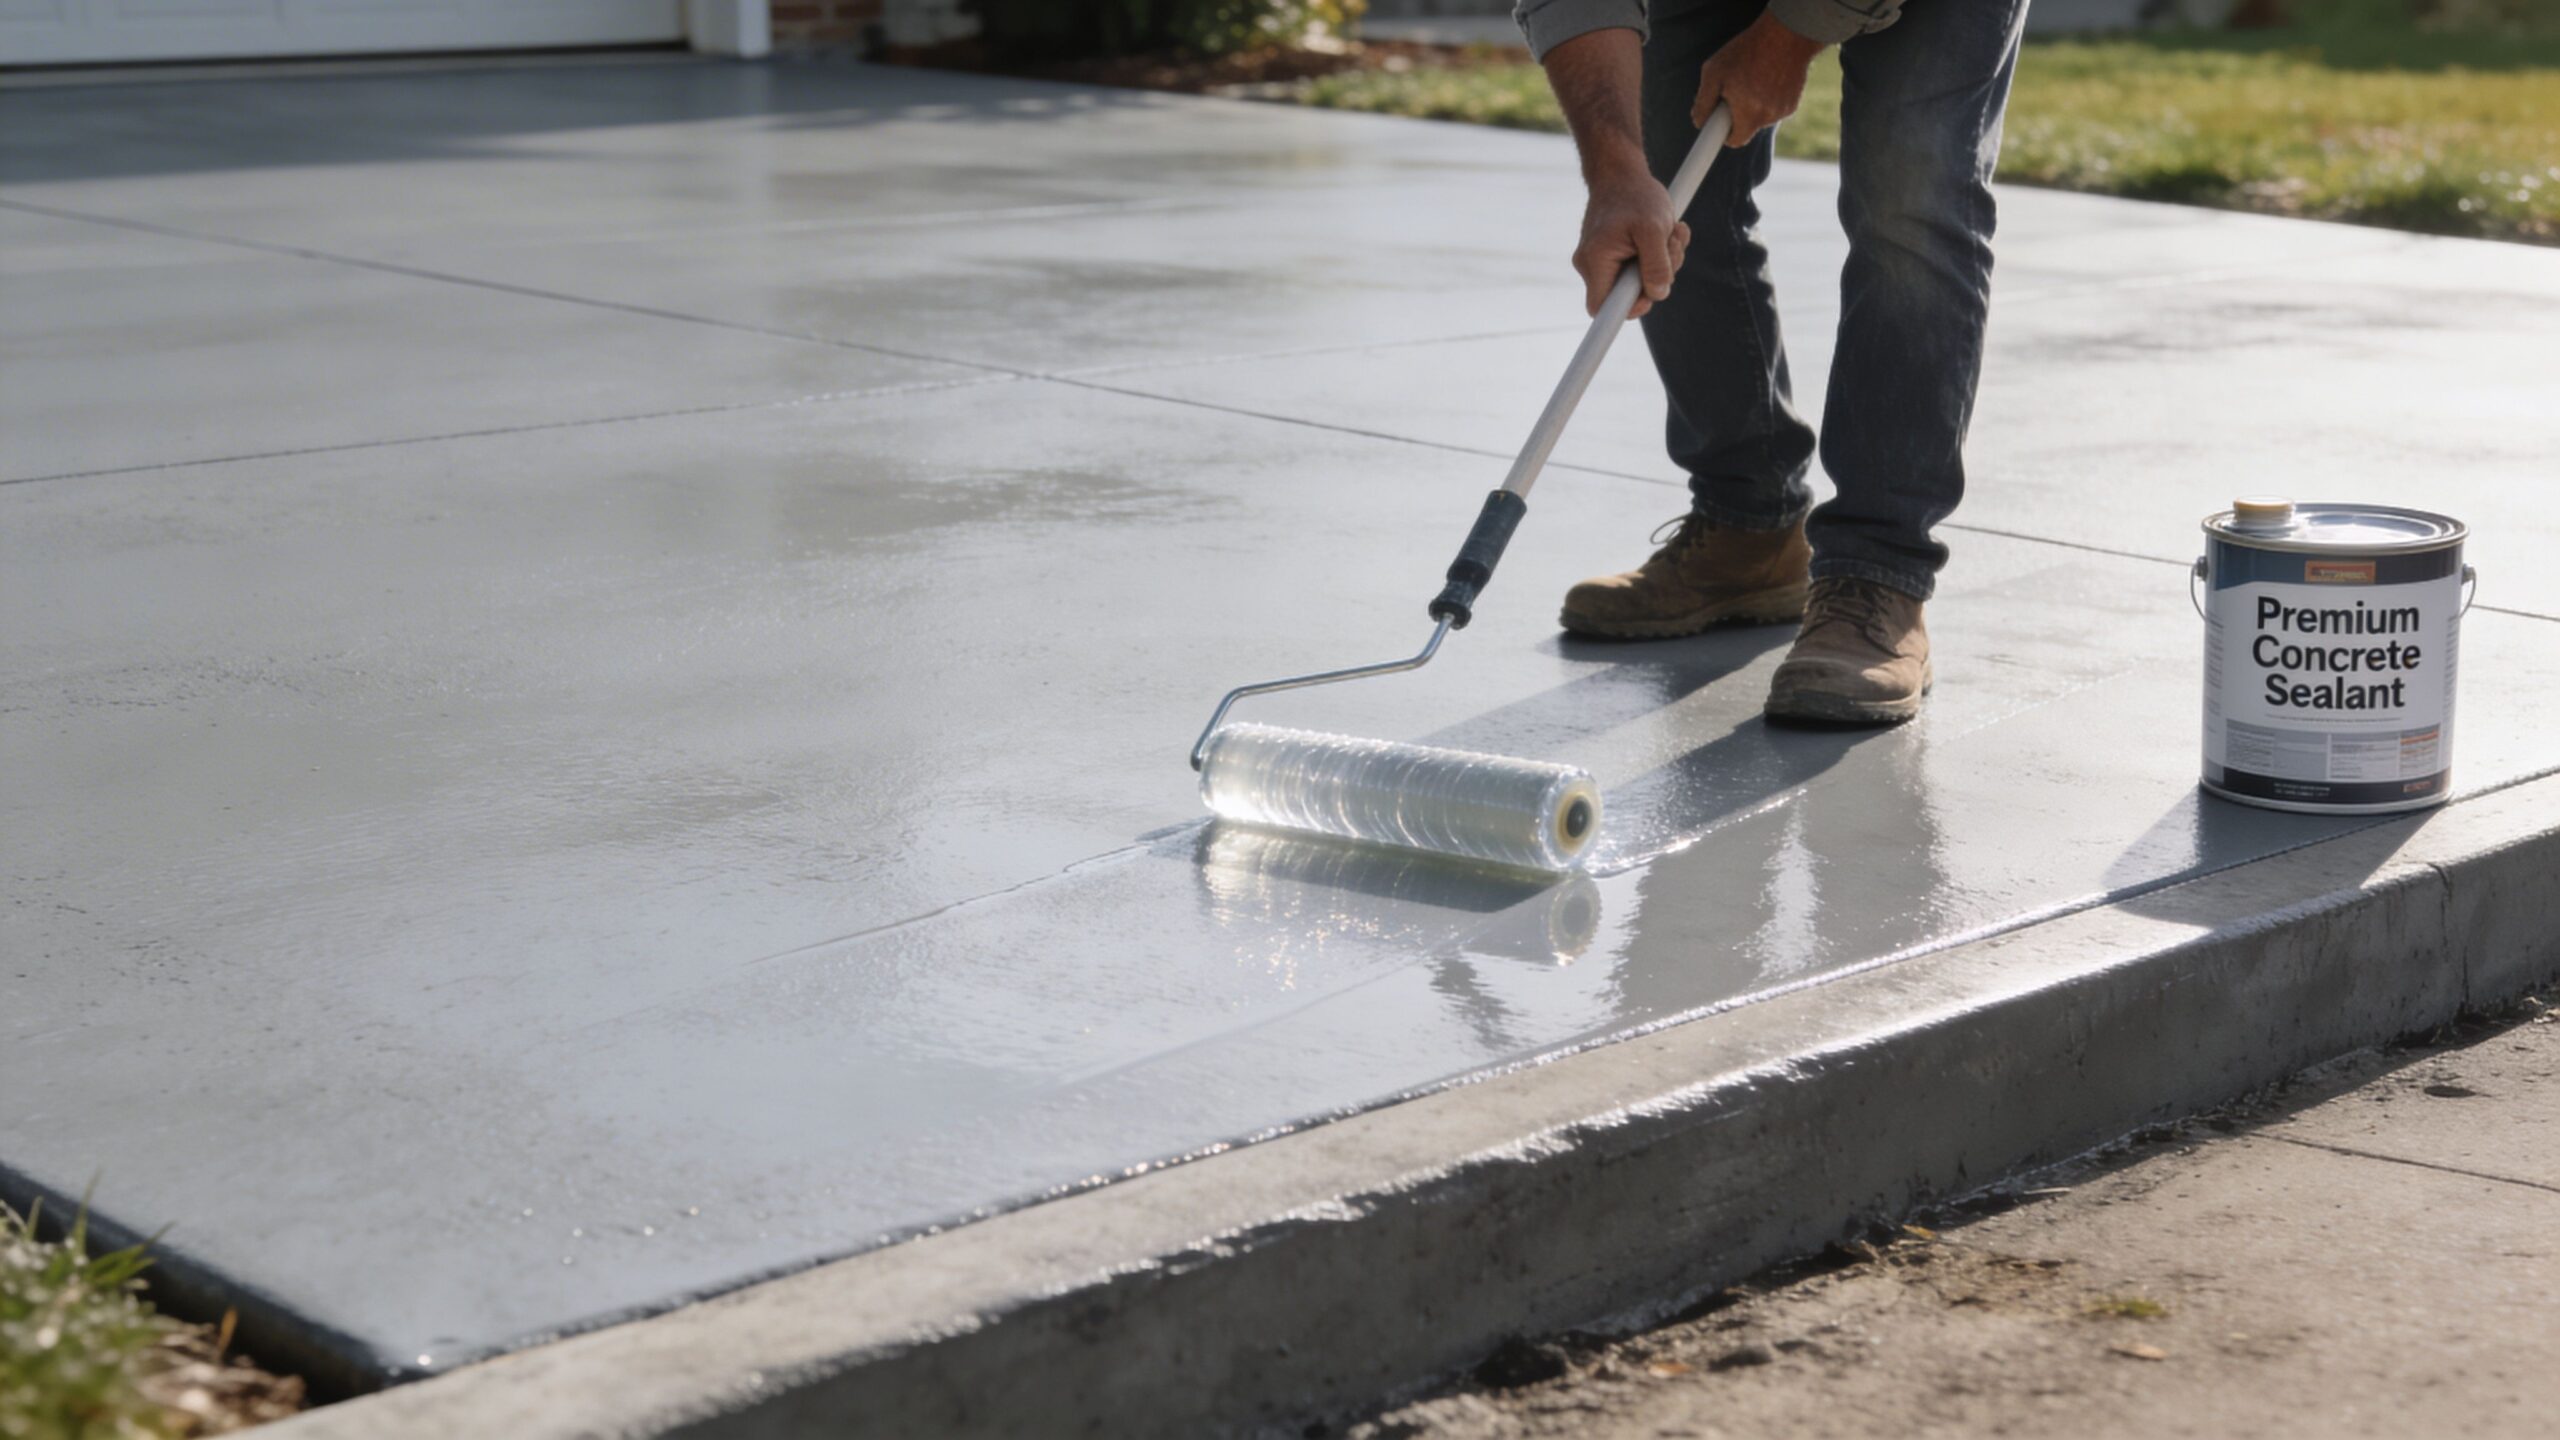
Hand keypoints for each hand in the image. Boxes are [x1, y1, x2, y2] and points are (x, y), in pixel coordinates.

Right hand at [1574, 163, 1689, 318]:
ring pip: (1638, 282)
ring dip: (1663, 261)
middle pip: (1627, 296)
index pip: (1601, 309)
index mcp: (1595, 262)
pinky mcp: (1614, 256)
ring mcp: (1602, 262)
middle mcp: (1592, 266)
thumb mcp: (1653, 228)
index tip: (1647, 298)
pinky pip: (1639, 269)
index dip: (1627, 310)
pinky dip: (1658, 255)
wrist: (1620, 173)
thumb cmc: (1635, 195)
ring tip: (1670, 232)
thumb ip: (1657, 264)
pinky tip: (1665, 233)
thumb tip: (1657, 293)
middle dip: (1657, 276)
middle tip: (1671, 246)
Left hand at [1692, 12, 1825, 146]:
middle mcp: (1768, 117)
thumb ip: (1703, 101)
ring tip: (1751, 77)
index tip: (1717, 128)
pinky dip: (1768, 98)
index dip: (1724, 135)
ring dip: (1753, 104)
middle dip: (1738, 115)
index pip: (1735, 141)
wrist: (1786, 33)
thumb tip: (1699, 121)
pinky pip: (1774, 107)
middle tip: (1732, 91)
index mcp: (1749, 114)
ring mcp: (1784, 110)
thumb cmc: (1746, 50)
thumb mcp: (1714, 72)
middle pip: (1747, 127)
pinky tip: (1766, 77)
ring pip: (1761, 116)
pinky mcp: (1794, 101)